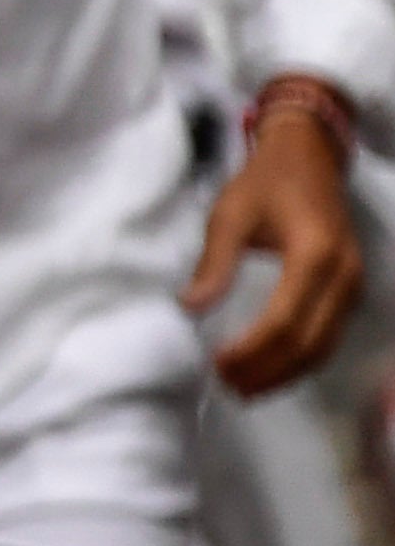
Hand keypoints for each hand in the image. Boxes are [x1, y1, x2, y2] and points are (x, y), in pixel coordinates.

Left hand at [191, 99, 364, 392]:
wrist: (308, 157)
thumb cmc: (265, 183)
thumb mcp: (230, 215)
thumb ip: (215, 263)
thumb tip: (192, 307)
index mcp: (315, 256)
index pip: (284, 322)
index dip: (252, 352)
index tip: (218, 366)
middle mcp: (344, 276)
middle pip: (310, 343)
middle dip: (269, 371)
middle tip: (228, 387)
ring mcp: (354, 285)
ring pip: (325, 346)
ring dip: (286, 372)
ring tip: (245, 388)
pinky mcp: (351, 289)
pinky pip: (330, 335)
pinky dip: (302, 359)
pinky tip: (271, 369)